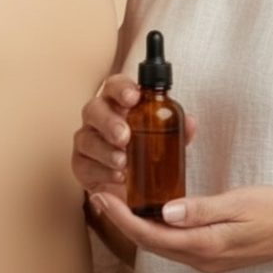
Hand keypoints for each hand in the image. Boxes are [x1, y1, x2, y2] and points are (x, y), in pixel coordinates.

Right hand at [72, 73, 197, 199]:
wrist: (131, 186)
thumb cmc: (146, 151)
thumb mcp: (166, 139)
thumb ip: (177, 129)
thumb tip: (190, 122)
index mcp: (118, 104)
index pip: (114, 86)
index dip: (121, 88)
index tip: (133, 97)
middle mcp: (99, 118)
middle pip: (93, 108)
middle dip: (109, 121)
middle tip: (125, 136)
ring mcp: (87, 141)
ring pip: (85, 138)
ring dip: (105, 150)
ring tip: (124, 162)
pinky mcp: (82, 165)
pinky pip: (83, 165)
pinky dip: (101, 171)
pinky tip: (117, 177)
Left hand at [88, 186, 272, 272]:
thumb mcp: (239, 203)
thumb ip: (202, 209)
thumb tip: (166, 212)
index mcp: (206, 245)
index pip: (152, 235)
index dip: (122, 218)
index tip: (103, 197)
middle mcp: (201, 258)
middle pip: (150, 242)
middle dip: (121, 220)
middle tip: (100, 194)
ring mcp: (205, 259)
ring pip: (160, 244)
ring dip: (135, 224)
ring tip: (116, 200)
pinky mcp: (209, 253)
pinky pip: (173, 243)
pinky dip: (155, 227)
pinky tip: (148, 211)